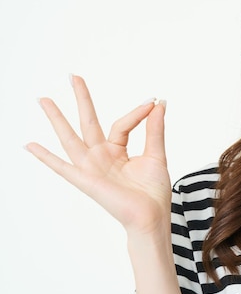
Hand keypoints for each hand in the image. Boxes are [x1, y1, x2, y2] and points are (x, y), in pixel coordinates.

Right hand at [25, 75, 171, 235]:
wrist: (152, 217)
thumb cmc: (153, 192)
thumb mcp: (156, 155)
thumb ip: (154, 129)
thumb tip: (158, 103)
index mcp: (118, 151)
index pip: (122, 123)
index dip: (137, 113)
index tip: (153, 102)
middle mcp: (101, 156)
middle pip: (88, 122)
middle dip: (81, 99)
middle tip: (73, 76)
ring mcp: (91, 168)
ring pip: (70, 138)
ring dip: (57, 119)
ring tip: (44, 99)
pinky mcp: (86, 180)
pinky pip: (62, 167)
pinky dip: (45, 157)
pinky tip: (30, 145)